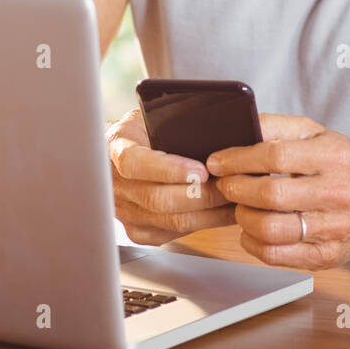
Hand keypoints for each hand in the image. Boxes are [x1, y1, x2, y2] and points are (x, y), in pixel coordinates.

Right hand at [106, 108, 236, 244]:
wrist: (120, 152)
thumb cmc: (143, 130)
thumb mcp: (152, 115)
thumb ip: (172, 121)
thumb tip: (214, 126)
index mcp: (115, 148)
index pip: (136, 163)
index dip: (169, 169)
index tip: (202, 170)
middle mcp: (115, 184)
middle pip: (158, 199)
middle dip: (202, 194)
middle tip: (231, 185)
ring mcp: (125, 211)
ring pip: (171, 221)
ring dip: (209, 213)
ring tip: (234, 199)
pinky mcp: (138, 230)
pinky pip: (174, 233)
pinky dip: (203, 224)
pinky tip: (221, 212)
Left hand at [206, 114, 349, 268]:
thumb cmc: (343, 166)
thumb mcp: (317, 134)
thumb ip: (278, 126)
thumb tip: (240, 129)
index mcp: (334, 157)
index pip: (274, 156)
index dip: (238, 160)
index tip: (218, 162)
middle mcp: (338, 193)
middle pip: (270, 195)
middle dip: (236, 189)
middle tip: (226, 185)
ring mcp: (335, 228)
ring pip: (271, 229)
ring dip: (243, 218)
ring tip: (241, 207)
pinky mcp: (329, 256)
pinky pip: (277, 256)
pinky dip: (253, 243)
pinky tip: (252, 230)